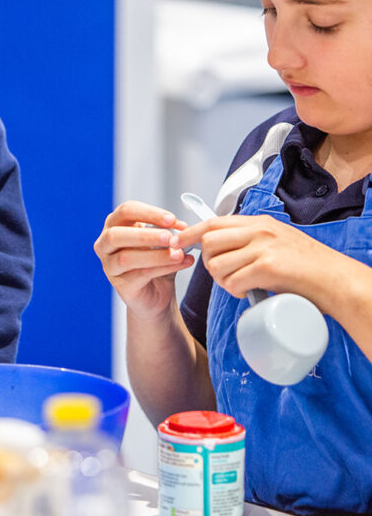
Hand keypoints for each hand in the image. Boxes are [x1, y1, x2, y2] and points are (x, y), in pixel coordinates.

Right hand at [94, 200, 193, 318]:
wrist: (157, 294)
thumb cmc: (156, 262)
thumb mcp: (162, 242)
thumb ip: (169, 232)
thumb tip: (181, 227)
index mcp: (115, 225)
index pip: (126, 211)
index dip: (149, 213)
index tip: (171, 219)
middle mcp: (105, 243)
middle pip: (116, 234)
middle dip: (145, 235)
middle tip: (170, 237)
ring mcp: (109, 266)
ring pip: (126, 257)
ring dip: (155, 255)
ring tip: (178, 254)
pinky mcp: (120, 285)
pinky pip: (140, 275)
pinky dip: (163, 268)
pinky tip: (180, 264)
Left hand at [176, 214, 338, 309]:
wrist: (338, 282)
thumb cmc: (309, 269)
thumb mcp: (278, 242)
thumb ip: (253, 241)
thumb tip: (223, 250)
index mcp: (259, 222)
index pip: (213, 222)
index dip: (190, 233)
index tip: (177, 243)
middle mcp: (259, 230)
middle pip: (208, 242)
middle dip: (207, 262)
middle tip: (223, 276)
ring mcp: (263, 247)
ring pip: (216, 263)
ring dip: (220, 280)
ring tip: (237, 286)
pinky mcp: (268, 266)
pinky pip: (232, 280)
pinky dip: (234, 291)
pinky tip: (246, 293)